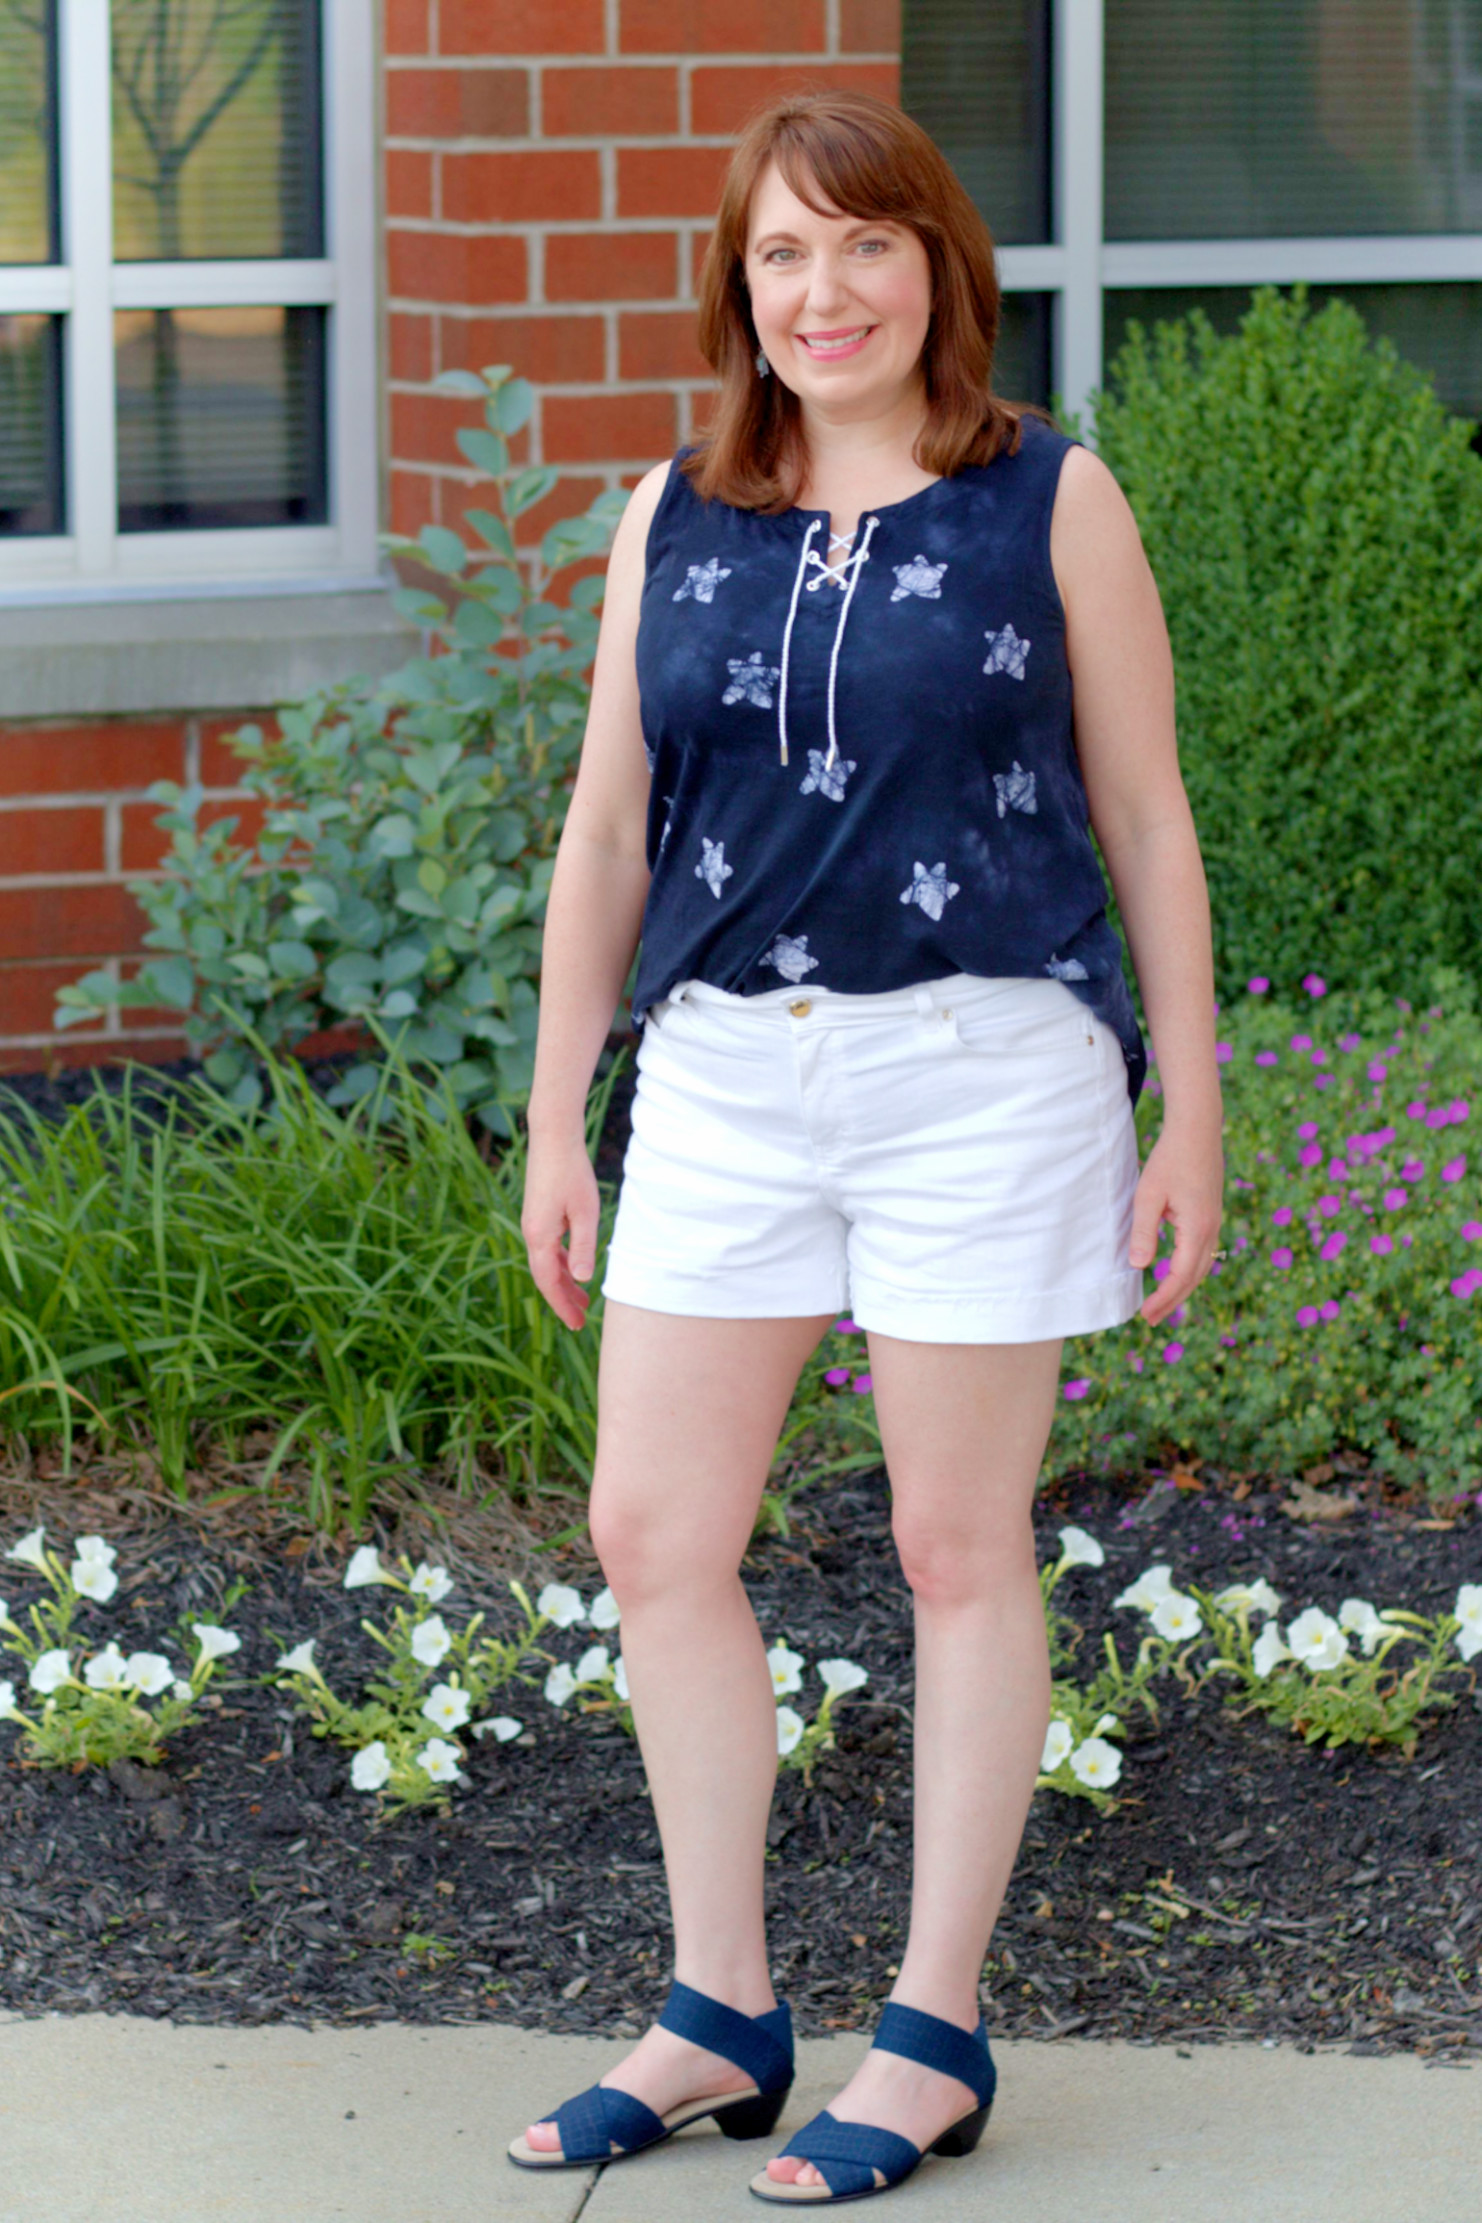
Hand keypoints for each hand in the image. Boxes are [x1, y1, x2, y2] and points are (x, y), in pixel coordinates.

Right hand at [521, 1138, 600, 1331]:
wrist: (553, 1139)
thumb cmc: (572, 1173)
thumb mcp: (585, 1211)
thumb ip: (582, 1246)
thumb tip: (582, 1279)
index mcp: (540, 1237)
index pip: (549, 1282)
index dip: (563, 1306)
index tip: (577, 1324)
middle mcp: (531, 1234)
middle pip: (545, 1277)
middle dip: (562, 1300)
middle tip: (581, 1321)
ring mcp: (533, 1225)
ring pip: (546, 1264)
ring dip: (563, 1283)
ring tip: (583, 1300)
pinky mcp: (538, 1216)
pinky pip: (548, 1249)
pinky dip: (561, 1264)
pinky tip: (574, 1269)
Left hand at [1128, 1115, 1224, 1328]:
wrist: (1197, 1130)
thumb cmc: (1170, 1159)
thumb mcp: (1148, 1196)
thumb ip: (1144, 1232)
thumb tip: (1140, 1266)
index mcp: (1198, 1228)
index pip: (1182, 1276)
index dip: (1164, 1298)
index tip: (1145, 1314)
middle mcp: (1211, 1230)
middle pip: (1195, 1277)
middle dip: (1173, 1300)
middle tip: (1151, 1320)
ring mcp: (1214, 1222)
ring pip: (1202, 1266)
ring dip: (1183, 1287)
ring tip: (1162, 1303)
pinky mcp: (1211, 1215)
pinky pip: (1203, 1252)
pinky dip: (1190, 1270)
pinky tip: (1176, 1273)